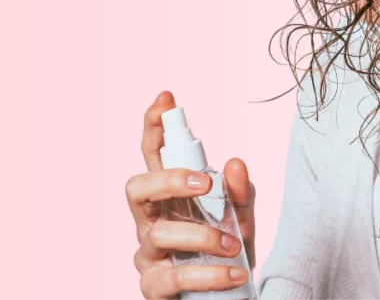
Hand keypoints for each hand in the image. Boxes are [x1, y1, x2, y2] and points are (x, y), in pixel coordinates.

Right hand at [126, 91, 257, 298]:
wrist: (231, 294)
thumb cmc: (228, 247)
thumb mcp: (242, 215)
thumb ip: (241, 190)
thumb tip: (236, 162)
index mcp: (168, 195)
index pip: (154, 156)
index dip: (154, 126)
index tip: (166, 98)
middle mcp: (150, 220)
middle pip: (137, 188)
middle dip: (168, 179)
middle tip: (205, 183)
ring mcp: (147, 253)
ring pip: (160, 234)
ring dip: (202, 236)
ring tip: (234, 244)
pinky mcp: (153, 286)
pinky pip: (174, 277)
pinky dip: (209, 274)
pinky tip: (235, 272)